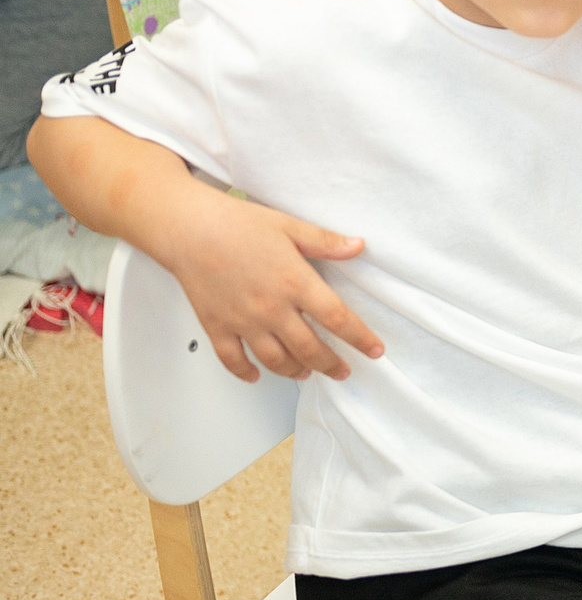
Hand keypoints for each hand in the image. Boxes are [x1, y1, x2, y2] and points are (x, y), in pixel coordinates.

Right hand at [160, 187, 376, 383]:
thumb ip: (326, 242)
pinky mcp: (216, 326)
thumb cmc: (238, 224)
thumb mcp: (291, 226)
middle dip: (331, 364)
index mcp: (295, 282)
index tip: (374, 351)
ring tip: (307, 373)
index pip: (337, 318)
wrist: (189, 229)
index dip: (360, 338)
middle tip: (343, 371)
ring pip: (275, 360)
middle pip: (309, 348)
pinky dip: (244, 372)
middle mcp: (271, 308)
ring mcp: (243, 321)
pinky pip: (232, 359)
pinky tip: (255, 376)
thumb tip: (358, 246)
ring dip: (295, 371)